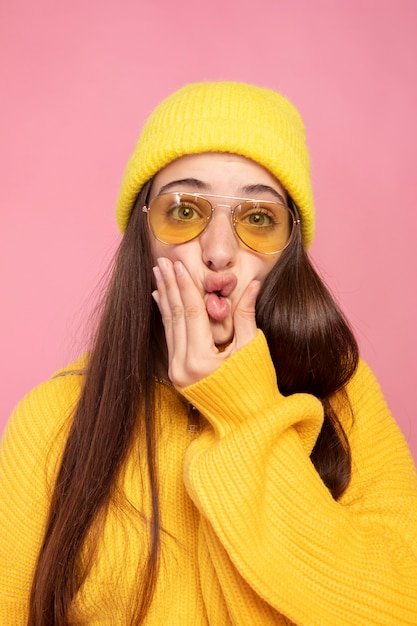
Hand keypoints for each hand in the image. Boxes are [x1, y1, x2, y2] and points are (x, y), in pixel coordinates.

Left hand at [152, 257, 259, 386]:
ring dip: (165, 298)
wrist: (246, 421)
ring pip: (169, 326)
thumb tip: (253, 283)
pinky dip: (166, 316)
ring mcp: (176, 371)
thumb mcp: (252, 348)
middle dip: (170, 286)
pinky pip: (169, 338)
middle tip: (163, 261)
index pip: (191, 314)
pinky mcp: (176, 373)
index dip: (185, 286)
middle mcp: (182, 366)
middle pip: (175, 317)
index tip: (178, 264)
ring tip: (159, 274)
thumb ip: (247, 315)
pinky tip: (161, 299)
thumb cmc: (255, 386)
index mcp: (201, 360)